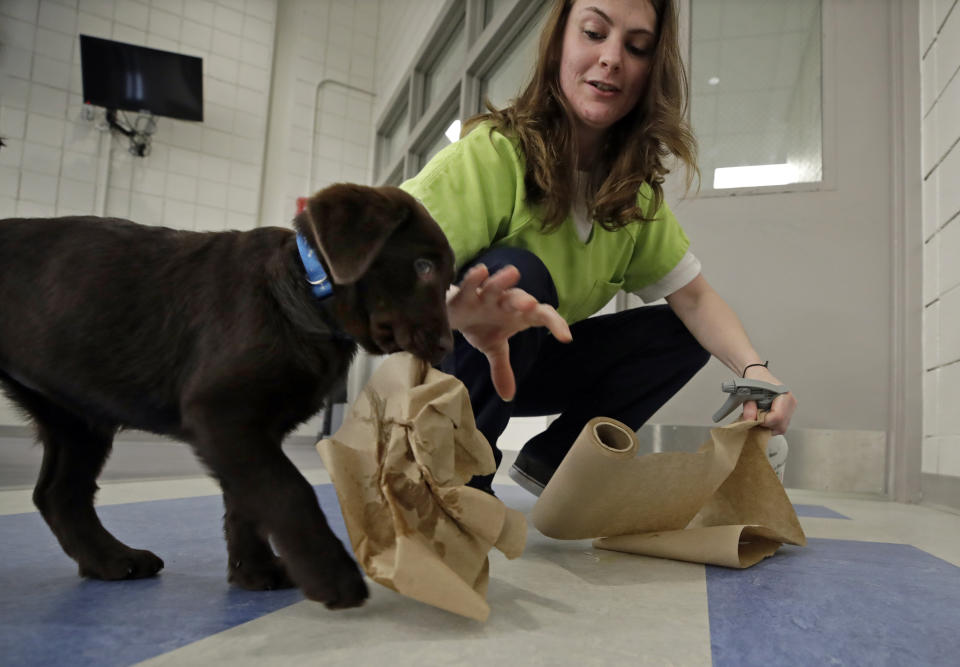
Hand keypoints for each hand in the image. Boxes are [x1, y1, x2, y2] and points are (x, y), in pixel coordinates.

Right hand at [446, 263, 571, 400]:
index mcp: (518, 315)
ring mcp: (485, 295)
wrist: (454, 313)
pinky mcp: (465, 293)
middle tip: (530, 306)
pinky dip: (474, 279)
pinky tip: (480, 272)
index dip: (555, 324)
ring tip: (512, 274)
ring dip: (503, 281)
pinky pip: (470, 284)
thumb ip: (502, 369)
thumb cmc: (480, 325)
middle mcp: (504, 302)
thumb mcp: (493, 348)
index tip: (566, 338)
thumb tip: (508, 396)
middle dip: (524, 302)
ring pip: (496, 286)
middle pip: (519, 299)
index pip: (542, 315)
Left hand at [740, 366, 796, 434]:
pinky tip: (764, 418)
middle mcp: (790, 402)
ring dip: (769, 427)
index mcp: (783, 394)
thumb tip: (750, 420)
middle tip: (756, 419)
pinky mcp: (788, 412)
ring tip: (760, 418)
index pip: (778, 416)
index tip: (755, 419)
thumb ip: (749, 406)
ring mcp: (790, 408)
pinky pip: (781, 425)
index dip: (765, 421)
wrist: (759, 375)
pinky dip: (772, 425)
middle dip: (767, 426)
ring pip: (782, 427)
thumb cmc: (756, 381)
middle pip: (781, 425)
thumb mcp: (749, 392)